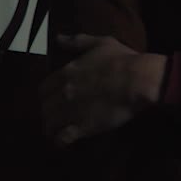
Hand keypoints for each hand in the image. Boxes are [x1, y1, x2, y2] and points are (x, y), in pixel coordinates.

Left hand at [39, 34, 164, 146]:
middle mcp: (63, 93)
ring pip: (49, 124)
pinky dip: (60, 141)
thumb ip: (77, 42)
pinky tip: (63, 142)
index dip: (46, 95)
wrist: (137, 80)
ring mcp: (71, 111)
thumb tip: (58, 38)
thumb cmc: (122, 59)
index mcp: (65, 73)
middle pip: (44, 108)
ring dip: (51, 128)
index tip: (52, 98)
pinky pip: (62, 138)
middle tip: (54, 116)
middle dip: (47, 113)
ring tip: (56, 132)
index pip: (43, 88)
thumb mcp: (100, 43)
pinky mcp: (83, 127)